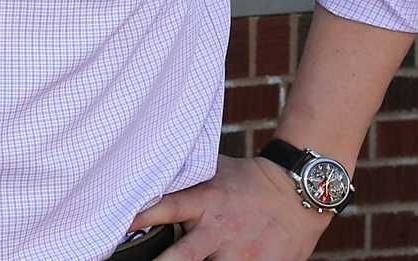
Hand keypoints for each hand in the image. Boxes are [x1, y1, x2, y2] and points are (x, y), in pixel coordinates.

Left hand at [131, 155, 331, 260]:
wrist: (300, 192)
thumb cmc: (249, 180)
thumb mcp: (215, 171)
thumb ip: (185, 177)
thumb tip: (147, 166)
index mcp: (204, 202)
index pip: (164, 208)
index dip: (139, 217)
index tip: (117, 225)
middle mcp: (219, 230)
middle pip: (181, 257)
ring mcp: (240, 254)